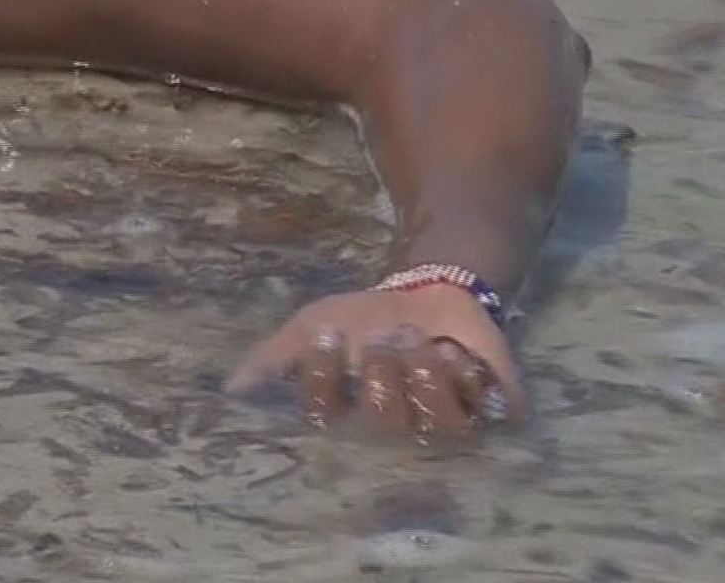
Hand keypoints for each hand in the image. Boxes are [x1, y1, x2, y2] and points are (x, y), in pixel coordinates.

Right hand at [225, 284, 524, 436]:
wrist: (432, 293)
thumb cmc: (367, 320)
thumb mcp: (316, 326)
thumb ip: (277, 357)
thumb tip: (232, 389)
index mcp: (352, 420)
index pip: (327, 419)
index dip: (327, 379)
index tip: (330, 339)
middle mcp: (397, 432)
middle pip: (385, 421)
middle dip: (382, 370)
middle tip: (385, 336)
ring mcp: (447, 423)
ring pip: (441, 421)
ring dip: (426, 371)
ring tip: (423, 341)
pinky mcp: (492, 408)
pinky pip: (487, 405)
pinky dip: (470, 372)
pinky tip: (458, 351)